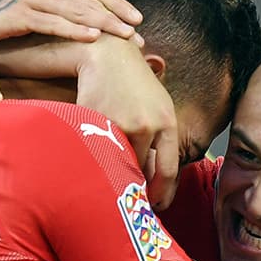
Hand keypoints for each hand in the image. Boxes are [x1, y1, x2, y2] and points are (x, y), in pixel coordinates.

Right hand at [0, 0, 142, 46]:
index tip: (137, 19)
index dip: (116, 3)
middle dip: (116, 17)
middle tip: (139, 35)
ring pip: (75, 10)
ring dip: (103, 24)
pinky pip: (51, 22)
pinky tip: (92, 38)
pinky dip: (73, 29)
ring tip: (124, 38)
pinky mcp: (17, 13)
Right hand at [73, 35, 180, 208]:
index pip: (169, 170)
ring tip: (108, 172)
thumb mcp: (159, 106)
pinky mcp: (97, 120)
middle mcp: (147, 125)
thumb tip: (155, 175)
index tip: (155, 205)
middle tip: (128, 196)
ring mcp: (121, 123)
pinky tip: (91, 152)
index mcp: (167, 122)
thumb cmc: (135, 83)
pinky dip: (94, 154)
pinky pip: (96, 149)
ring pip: (117, 161)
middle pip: (140, 169)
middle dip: (134, 183)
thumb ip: (160, 138)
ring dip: (113, 167)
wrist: (107, 55)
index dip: (161, 193)